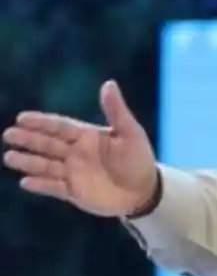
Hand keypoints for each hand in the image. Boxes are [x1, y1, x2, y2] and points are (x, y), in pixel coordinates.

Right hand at [2, 80, 159, 216]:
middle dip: (28, 139)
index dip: (41, 122)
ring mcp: (72, 172)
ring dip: (28, 162)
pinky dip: (40, 185)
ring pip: (46, 166)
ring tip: (10, 157)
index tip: (22, 118)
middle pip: (47, 144)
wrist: (145, 191)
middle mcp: (75, 152)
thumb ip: (116, 111)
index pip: (59, 126)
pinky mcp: (73, 192)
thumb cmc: (139, 159)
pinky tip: (25, 182)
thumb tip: (109, 83)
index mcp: (86, 136)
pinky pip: (54, 188)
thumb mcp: (130, 133)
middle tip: (8, 134)